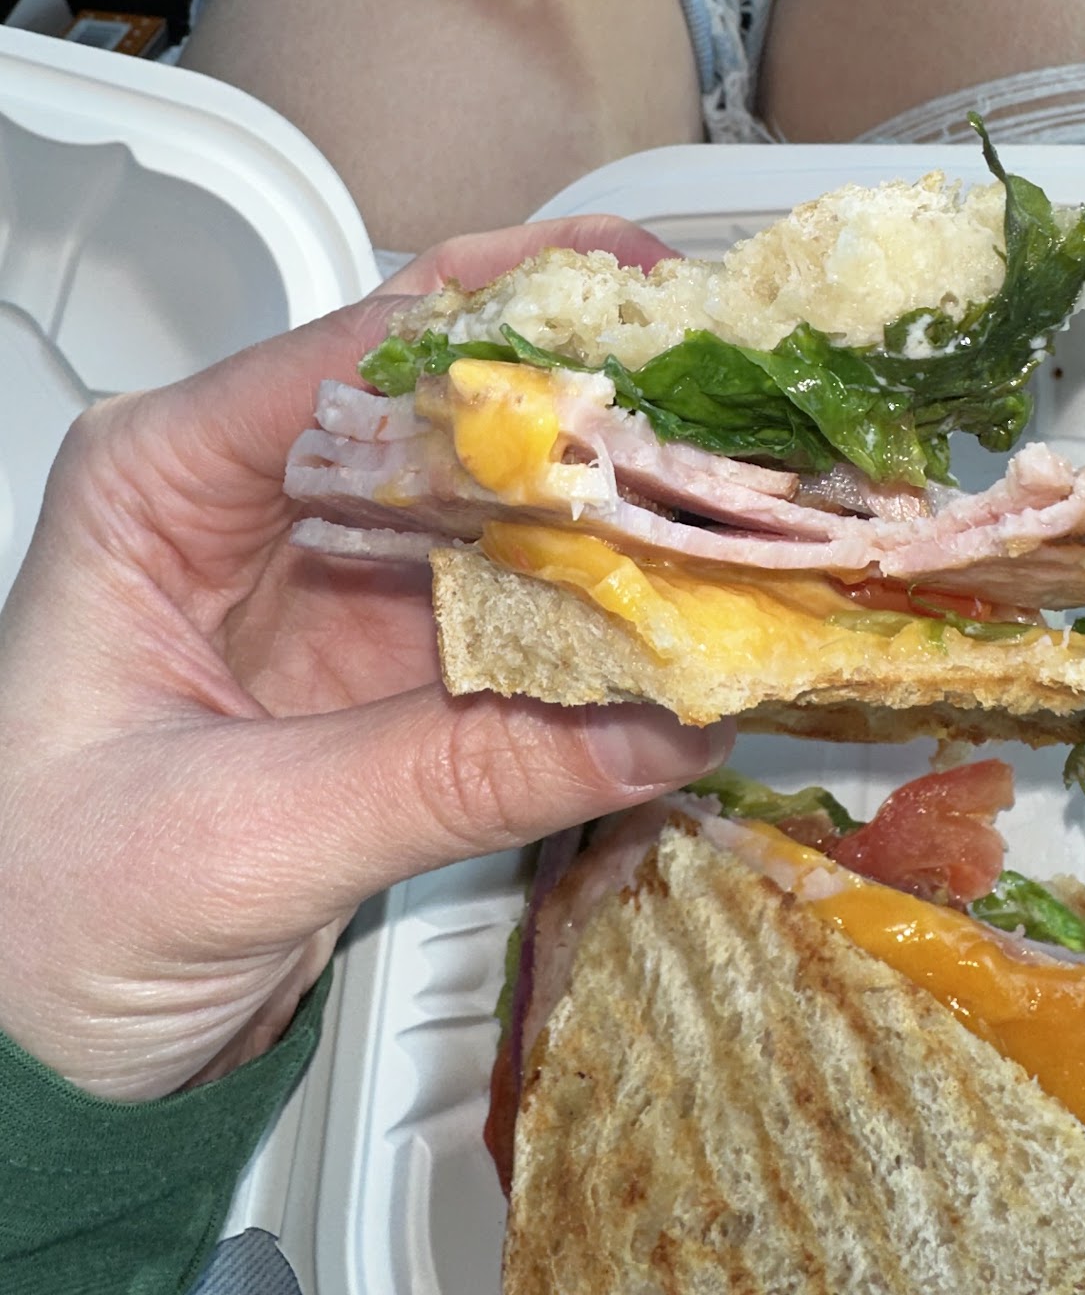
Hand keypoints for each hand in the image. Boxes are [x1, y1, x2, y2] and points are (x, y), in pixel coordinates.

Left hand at [0, 218, 731, 1102]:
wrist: (28, 1050)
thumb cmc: (38, 919)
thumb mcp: (238, 841)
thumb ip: (447, 777)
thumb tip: (649, 724)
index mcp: (161, 482)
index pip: (348, 358)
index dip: (501, 325)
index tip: (637, 309)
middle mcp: (251, 498)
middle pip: (441, 399)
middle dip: (582, 389)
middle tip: (723, 375)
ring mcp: (332, 572)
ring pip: (496, 493)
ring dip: (610, 493)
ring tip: (737, 472)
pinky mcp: (389, 652)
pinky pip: (517, 597)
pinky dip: (603, 596)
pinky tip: (689, 584)